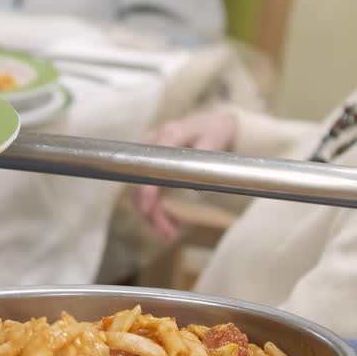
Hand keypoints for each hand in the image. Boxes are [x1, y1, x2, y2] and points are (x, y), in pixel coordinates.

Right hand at [134, 108, 237, 241]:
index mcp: (168, 136)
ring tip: (172, 233)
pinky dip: (158, 210)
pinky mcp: (153, 167)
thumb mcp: (216, 138)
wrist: (216, 121)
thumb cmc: (217, 129)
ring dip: (154, 215)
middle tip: (168, 235)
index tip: (148, 212)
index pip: (148, 167)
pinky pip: (149, 192)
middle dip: (150, 212)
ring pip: (141, 191)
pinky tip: (173, 221)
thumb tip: (192, 188)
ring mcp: (150, 157)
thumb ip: (204, 157)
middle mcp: (153, 146)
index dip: (145, 191)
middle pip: (139, 182)